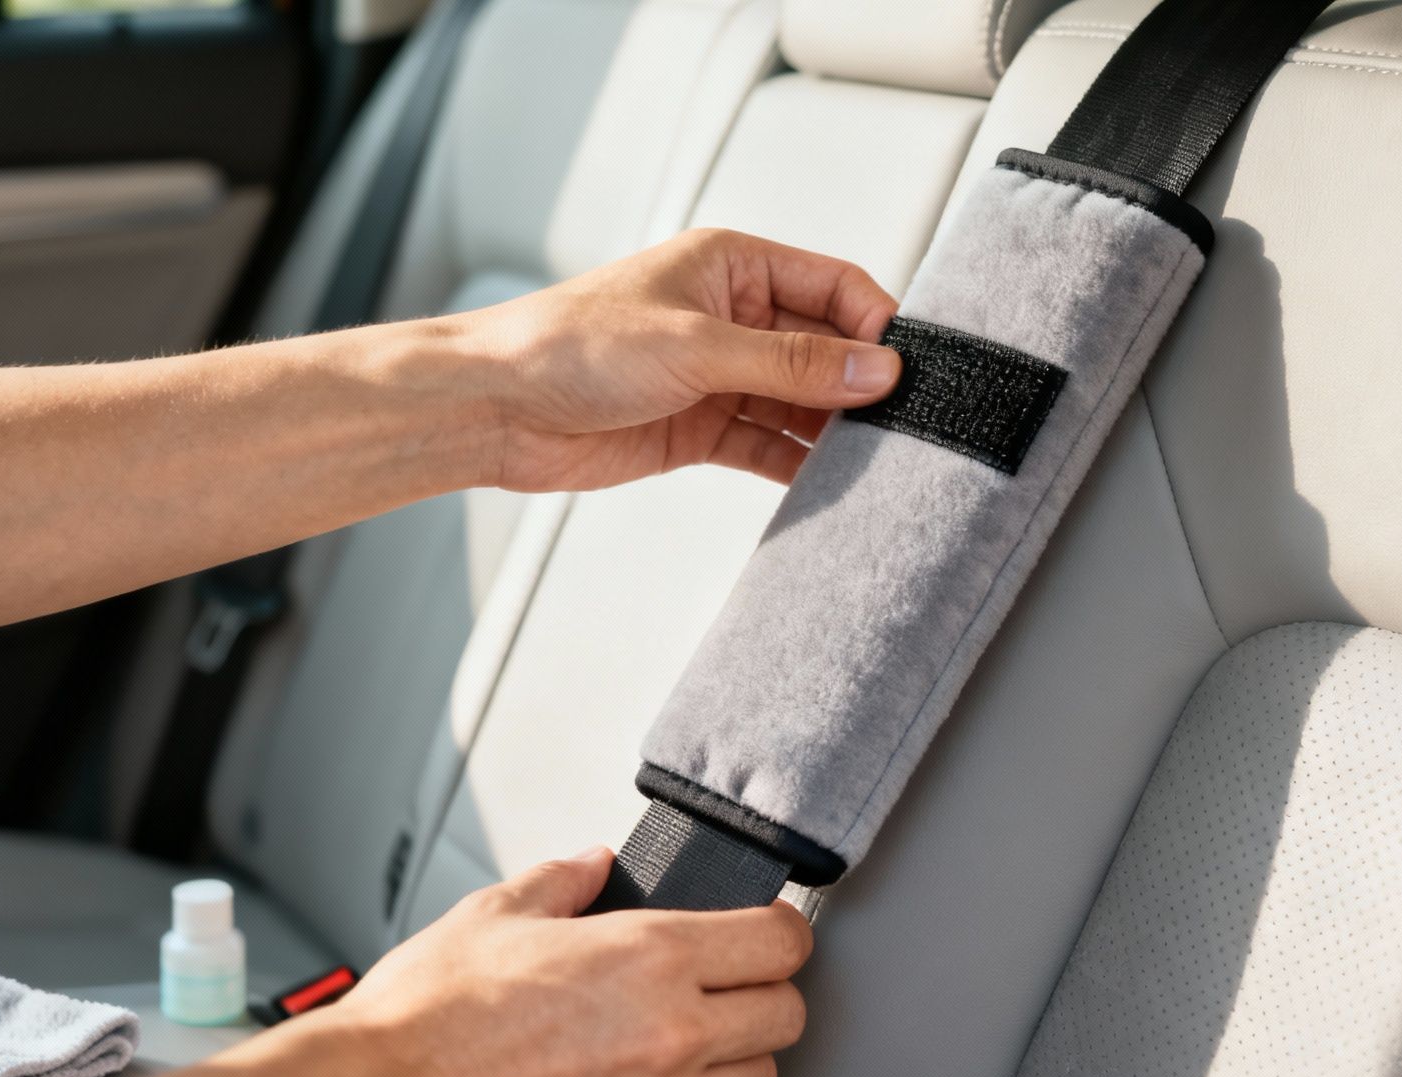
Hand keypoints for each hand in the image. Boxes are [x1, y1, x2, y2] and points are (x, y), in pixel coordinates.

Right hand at [309, 846, 812, 1076]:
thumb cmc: (428, 1016)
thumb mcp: (496, 914)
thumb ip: (563, 883)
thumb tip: (593, 865)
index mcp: (650, 955)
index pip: (780, 941)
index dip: (778, 930)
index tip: (762, 930)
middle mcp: (670, 1031)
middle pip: (787, 1015)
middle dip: (763, 994)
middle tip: (726, 984)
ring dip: (733, 1058)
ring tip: (685, 1041)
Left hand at [447, 228, 901, 490]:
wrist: (496, 409)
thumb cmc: (570, 346)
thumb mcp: (695, 347)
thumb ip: (790, 362)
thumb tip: (875, 369)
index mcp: (733, 267)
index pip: (834, 286)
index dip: (875, 325)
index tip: (905, 370)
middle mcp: (734, 318)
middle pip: (825, 348)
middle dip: (860, 385)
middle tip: (902, 425)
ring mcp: (720, 376)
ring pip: (802, 402)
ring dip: (834, 431)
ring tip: (873, 463)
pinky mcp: (702, 429)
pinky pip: (769, 445)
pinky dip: (798, 464)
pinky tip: (826, 485)